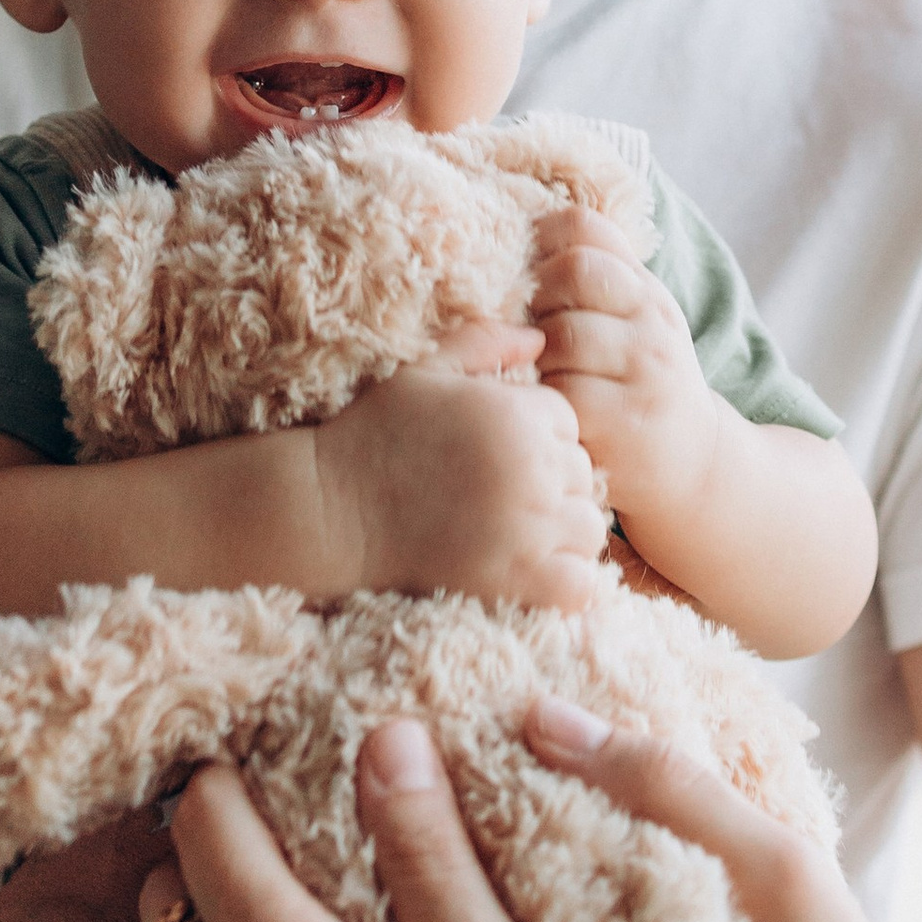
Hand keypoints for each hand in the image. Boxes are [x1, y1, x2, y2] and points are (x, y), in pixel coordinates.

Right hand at [314, 357, 608, 612]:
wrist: (331, 511)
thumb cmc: (372, 436)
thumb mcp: (424, 372)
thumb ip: (484, 343)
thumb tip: (539, 337)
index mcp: (517, 413)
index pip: (568, 424)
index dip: (537, 441)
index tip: (497, 459)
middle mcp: (533, 466)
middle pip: (582, 476)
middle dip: (550, 486)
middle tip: (500, 501)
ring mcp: (530, 526)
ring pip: (590, 530)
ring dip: (561, 536)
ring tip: (516, 538)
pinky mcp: (521, 579)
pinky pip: (581, 585)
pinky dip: (565, 583)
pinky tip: (528, 575)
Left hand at [524, 206, 723, 542]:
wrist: (695, 470)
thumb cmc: (641, 391)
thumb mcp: (634, 328)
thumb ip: (593, 286)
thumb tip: (519, 239)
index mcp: (646, 290)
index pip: (585, 228)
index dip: (540, 242)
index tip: (526, 276)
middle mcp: (652, 321)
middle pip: (571, 272)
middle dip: (534, 299)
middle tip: (527, 334)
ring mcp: (644, 370)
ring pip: (559, 334)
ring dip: (534, 356)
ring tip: (536, 377)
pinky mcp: (625, 422)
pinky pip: (560, 392)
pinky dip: (541, 400)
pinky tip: (546, 411)